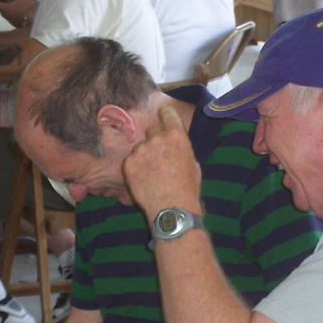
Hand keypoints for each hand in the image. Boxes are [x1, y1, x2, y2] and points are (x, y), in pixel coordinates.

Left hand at [0, 0, 37, 28]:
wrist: (36, 20)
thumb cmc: (26, 6)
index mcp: (4, 8)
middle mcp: (5, 16)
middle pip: (0, 10)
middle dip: (3, 5)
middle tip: (9, 0)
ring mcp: (11, 22)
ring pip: (6, 15)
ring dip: (9, 10)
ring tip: (16, 6)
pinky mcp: (16, 25)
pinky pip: (12, 19)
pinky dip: (14, 15)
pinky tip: (20, 12)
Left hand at [122, 106, 201, 220]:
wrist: (171, 208)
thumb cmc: (187, 189)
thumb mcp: (193, 163)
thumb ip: (182, 148)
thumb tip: (176, 144)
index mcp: (177, 136)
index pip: (167, 113)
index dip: (166, 115)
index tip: (164, 118)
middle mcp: (157, 139)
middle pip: (152, 130)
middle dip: (156, 139)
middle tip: (159, 155)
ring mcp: (141, 151)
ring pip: (141, 146)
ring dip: (145, 155)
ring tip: (152, 173)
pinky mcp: (128, 163)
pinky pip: (131, 160)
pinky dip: (136, 167)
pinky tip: (144, 180)